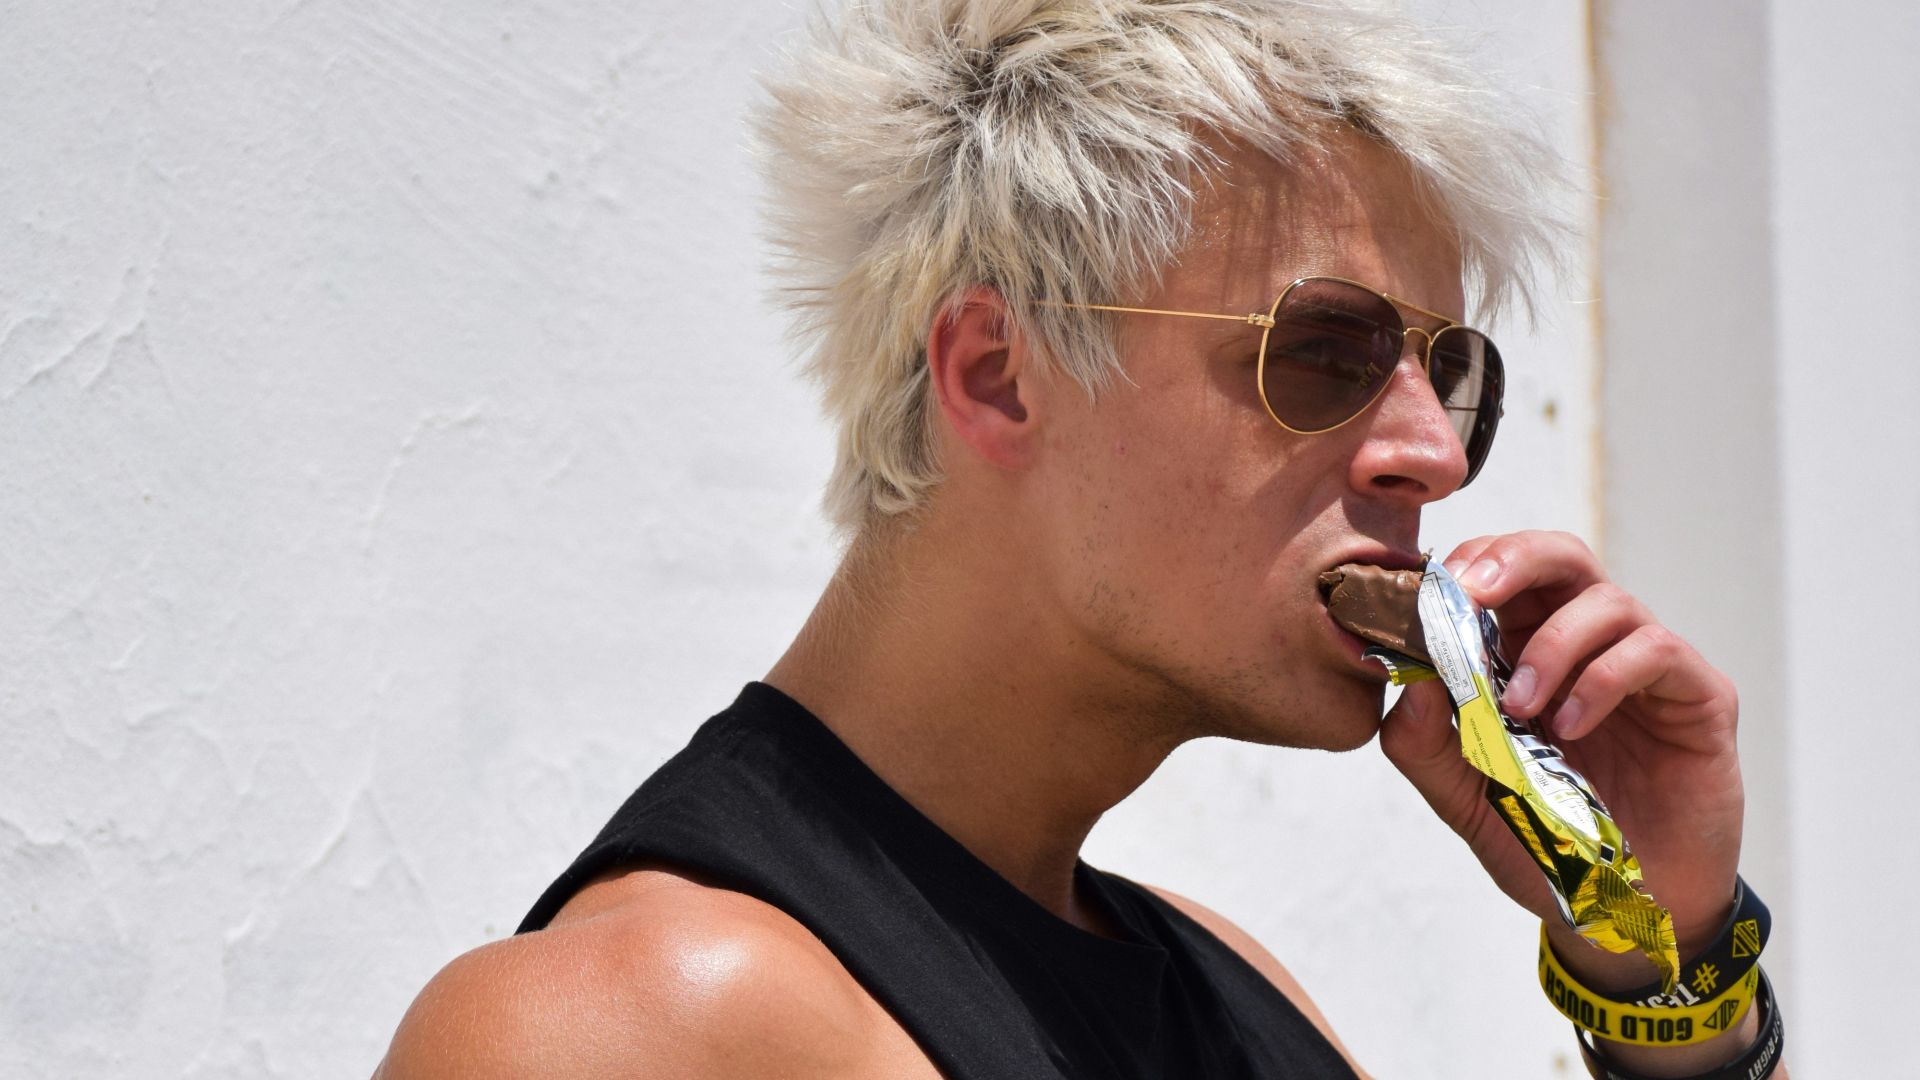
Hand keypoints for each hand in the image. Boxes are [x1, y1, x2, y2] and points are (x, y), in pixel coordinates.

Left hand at [1378, 530, 1743, 982]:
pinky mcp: (1698, 696)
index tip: (1430, 594)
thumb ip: (1425, 745)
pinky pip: (1655, 650)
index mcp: (1527, 653)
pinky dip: (1603, 678)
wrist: (1627, 913)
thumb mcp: (1466, 798)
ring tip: (1522, 706)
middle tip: (1474, 593)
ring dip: (1552, 645)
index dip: (1467, 568)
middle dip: (1512, 559)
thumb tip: (1403, 683)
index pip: (1501, 575)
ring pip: (1607, 599)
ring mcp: (1647, 668)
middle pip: (1559, 557)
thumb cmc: (1549, 842)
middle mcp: (1589, 646)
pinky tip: (1572, 728)